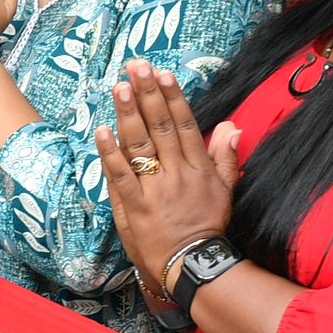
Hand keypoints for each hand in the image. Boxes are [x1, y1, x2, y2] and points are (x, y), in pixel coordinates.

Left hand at [94, 60, 240, 294]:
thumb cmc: (208, 227)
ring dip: (129, 114)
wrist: (194, 264)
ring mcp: (155, 190)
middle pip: (160, 127)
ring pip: (140, 146)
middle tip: (137, 67)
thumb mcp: (226, 191)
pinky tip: (102, 131)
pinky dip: (110, 154)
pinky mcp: (135, 207)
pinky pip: (121, 176)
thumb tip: (231, 126)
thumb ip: (226, 157)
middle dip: (147, 94)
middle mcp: (177, 174)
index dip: (173, 98)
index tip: (163, 74)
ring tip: (119, 87)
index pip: (184, 125)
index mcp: (198, 168)